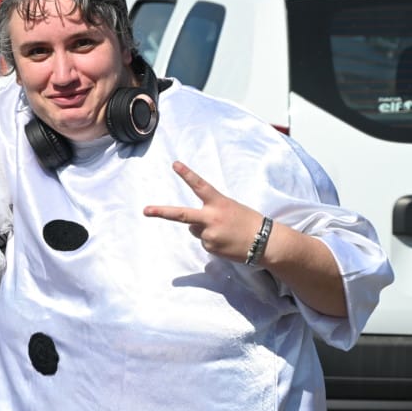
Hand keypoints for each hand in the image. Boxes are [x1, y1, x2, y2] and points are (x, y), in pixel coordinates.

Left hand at [143, 160, 265, 263]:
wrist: (266, 242)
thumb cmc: (248, 221)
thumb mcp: (230, 208)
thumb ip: (210, 212)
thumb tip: (191, 226)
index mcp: (219, 202)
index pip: (200, 185)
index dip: (187, 174)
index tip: (175, 164)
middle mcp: (211, 217)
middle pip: (181, 214)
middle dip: (161, 212)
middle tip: (145, 210)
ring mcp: (209, 234)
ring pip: (195, 230)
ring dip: (205, 230)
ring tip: (226, 232)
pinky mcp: (210, 247)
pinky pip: (204, 242)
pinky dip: (212, 241)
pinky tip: (227, 241)